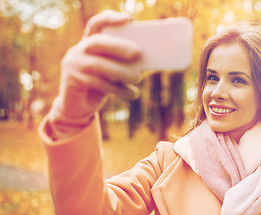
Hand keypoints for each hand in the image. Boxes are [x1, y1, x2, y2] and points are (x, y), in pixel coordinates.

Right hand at [49, 10, 141, 137]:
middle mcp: (78, 50)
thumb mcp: (112, 72)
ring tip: (138, 77)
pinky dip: (118, 89)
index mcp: (89, 42)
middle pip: (97, 42)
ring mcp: (73, 65)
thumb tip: (145, 59)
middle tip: (137, 52)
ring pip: (98, 65)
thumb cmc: (101, 85)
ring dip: (120, 71)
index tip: (129, 19)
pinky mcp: (72, 82)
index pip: (97, 24)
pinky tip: (133, 93)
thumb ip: (122, 63)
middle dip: (118, 46)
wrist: (79, 107)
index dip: (110, 19)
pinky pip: (97, 84)